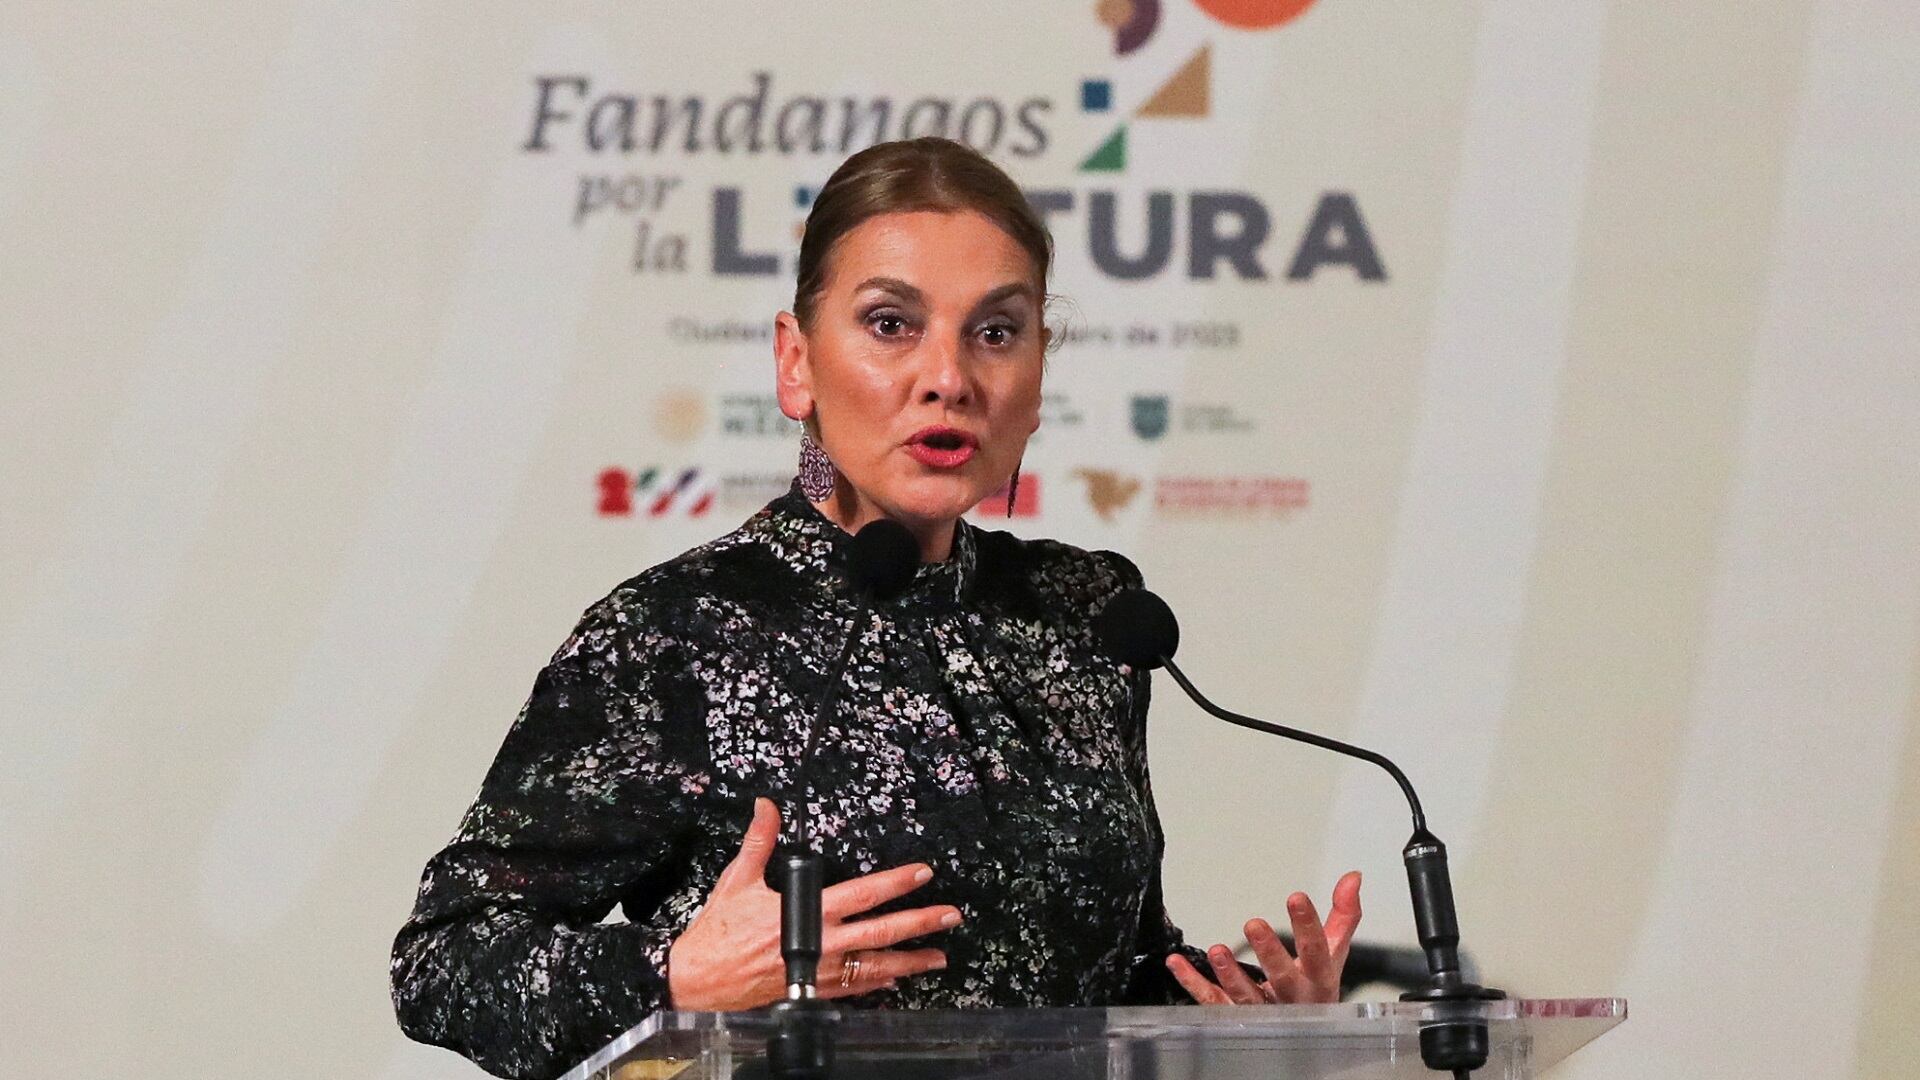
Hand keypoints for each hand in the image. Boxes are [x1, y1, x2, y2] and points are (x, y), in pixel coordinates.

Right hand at [666, 797, 961, 1010]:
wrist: (697, 982)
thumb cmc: (717, 933)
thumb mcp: (738, 879)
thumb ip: (759, 840)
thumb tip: (767, 805)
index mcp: (806, 912)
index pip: (863, 894)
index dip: (896, 883)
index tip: (923, 874)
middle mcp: (820, 944)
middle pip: (881, 933)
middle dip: (920, 924)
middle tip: (949, 917)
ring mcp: (819, 973)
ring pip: (875, 966)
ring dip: (909, 961)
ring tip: (938, 958)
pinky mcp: (812, 993)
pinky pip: (854, 989)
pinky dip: (877, 983)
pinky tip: (894, 979)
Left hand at [1166, 870, 1361, 1004]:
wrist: (1307, 1033)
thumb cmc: (1316, 987)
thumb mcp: (1334, 952)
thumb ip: (1342, 916)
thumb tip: (1352, 878)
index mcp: (1318, 981)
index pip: (1318, 952)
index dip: (1308, 926)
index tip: (1296, 898)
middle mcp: (1292, 999)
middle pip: (1282, 979)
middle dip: (1270, 953)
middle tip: (1254, 924)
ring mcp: (1263, 1011)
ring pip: (1246, 997)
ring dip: (1230, 974)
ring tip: (1217, 950)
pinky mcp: (1235, 1017)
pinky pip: (1212, 1002)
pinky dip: (1192, 983)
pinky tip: (1177, 964)